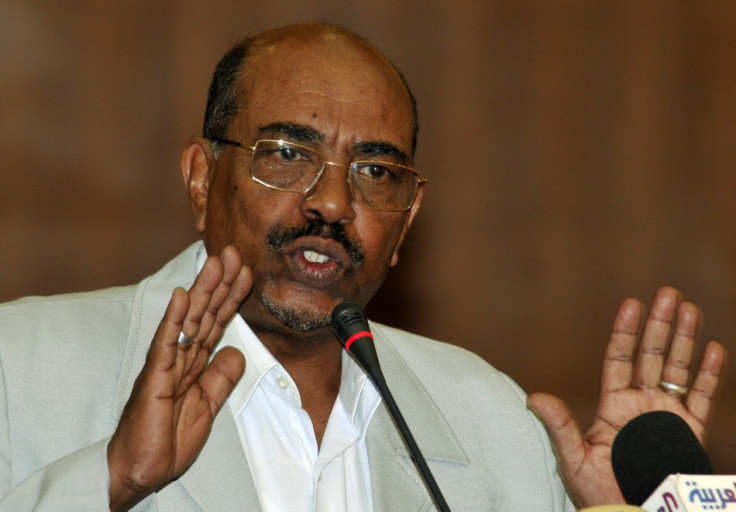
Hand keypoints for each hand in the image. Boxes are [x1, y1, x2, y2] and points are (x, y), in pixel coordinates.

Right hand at [107, 246, 251, 510]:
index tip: (247, 272)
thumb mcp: (208, 405)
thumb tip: (236, 351)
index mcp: (194, 362)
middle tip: (235, 252)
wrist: (143, 469)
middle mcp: (181, 356)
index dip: (232, 297)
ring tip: (216, 261)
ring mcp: (167, 363)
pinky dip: (175, 318)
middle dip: (221, 283)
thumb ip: (221, 377)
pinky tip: (183, 296)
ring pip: (189, 320)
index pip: (218, 322)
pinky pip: (167, 342)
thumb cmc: (168, 438)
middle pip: (206, 313)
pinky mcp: (155, 376)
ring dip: (204, 290)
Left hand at [528, 286, 726, 506]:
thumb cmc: (600, 495)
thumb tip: (535, 397)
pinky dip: (710, 375)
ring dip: (686, 340)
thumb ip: (561, 427)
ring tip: (691, 309)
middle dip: (660, 324)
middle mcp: (641, 404)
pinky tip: (715, 350)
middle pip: (652, 355)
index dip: (625, 331)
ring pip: (679, 370)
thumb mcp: (575, 460)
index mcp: (613, 406)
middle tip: (668, 293)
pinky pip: (703, 399)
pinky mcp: (691, 433)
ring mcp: (668, 416)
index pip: (619, 359)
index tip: (632, 303)